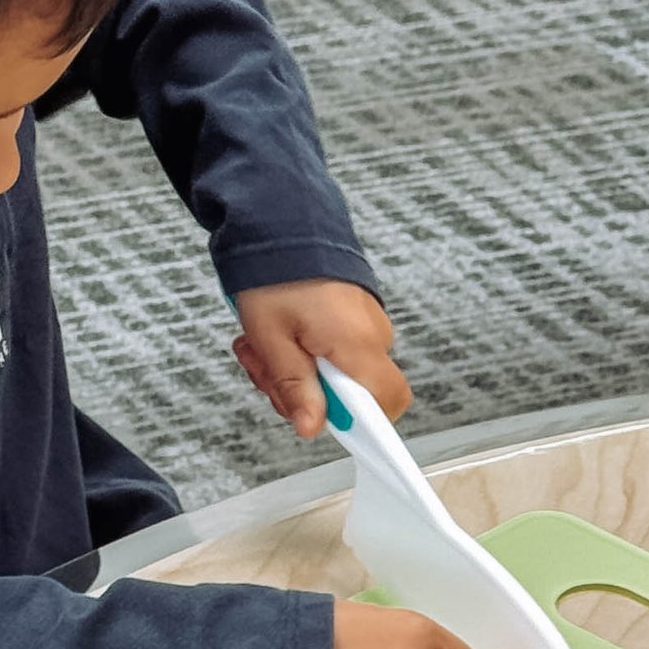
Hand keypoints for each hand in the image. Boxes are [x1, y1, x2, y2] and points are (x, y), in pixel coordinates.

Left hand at [233, 280, 406, 441]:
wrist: (282, 222)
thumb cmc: (276, 273)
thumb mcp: (271, 338)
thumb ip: (295, 387)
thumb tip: (312, 427)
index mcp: (357, 344)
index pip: (387, 404)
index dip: (362, 425)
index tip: (322, 419)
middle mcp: (372, 335)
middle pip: (349, 394)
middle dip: (301, 391)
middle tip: (264, 369)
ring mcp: (364, 324)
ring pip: (334, 373)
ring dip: (293, 369)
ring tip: (261, 344)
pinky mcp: (353, 316)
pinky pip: (332, 350)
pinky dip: (302, 349)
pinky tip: (277, 334)